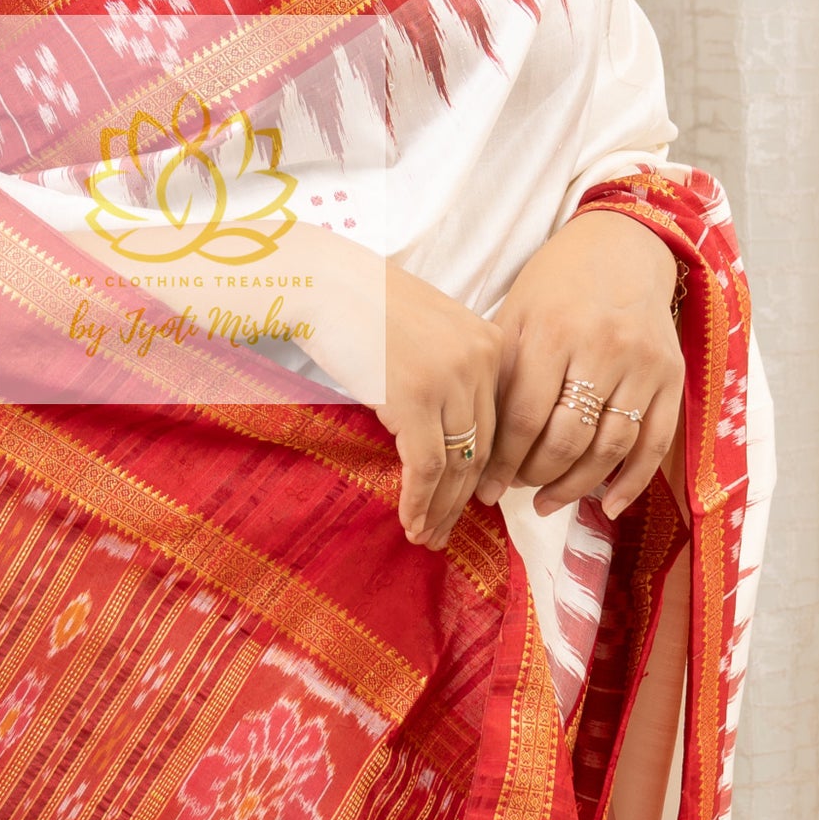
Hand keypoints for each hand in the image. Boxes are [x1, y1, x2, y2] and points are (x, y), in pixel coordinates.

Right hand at [295, 228, 502, 551]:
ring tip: (427, 537)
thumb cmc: (364, 304)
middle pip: (482, 448)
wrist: (321, 282)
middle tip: (447, 530)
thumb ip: (454, 369)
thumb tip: (452, 431)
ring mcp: (450, 381)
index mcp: (491, 342)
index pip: (497, 422)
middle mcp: (481, 361)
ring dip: (441, 508)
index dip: (483, 470)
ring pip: (458, 465)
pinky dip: (420, 501)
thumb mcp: (429, 329)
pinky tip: (410, 523)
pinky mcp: (414, 401)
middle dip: (464, 498)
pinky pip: (426, 467)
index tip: (470, 501)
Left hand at [475, 211, 681, 519]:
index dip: (502, 462)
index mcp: (554, 332)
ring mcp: (642, 365)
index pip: (525, 418)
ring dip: (575, 486)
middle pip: (567, 439)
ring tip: (547, 500)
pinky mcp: (671, 376)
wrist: (623, 246)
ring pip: (609, 448)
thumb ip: (503, 375)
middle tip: (516, 488)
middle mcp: (602, 349)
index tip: (484, 488)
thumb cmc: (556, 285)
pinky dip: (631, 482)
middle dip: (535, 475)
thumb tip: (479, 446)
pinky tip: (607, 506)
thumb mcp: (518, 315)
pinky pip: (654, 443)